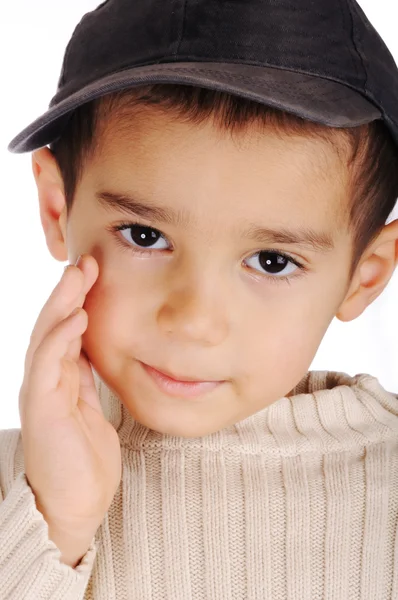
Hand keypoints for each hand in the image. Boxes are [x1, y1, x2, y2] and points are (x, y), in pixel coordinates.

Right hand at [19, 254, 121, 564]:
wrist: (75, 505)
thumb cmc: (85, 460)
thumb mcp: (90, 408)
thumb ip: (85, 378)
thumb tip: (89, 348)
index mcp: (59, 379)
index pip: (65, 331)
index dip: (77, 301)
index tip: (95, 273)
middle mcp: (45, 380)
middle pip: (52, 327)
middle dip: (67, 293)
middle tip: (85, 262)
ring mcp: (40, 393)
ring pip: (46, 338)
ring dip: (61, 305)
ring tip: (78, 277)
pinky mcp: (42, 409)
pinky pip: (48, 366)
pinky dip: (60, 339)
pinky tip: (75, 319)